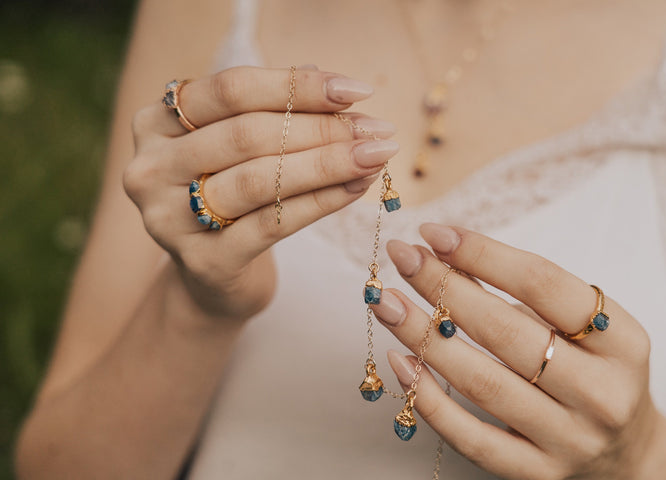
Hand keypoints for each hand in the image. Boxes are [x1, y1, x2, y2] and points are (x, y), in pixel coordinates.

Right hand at [124, 65, 396, 319]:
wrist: (213, 277)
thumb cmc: (233, 200)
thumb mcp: (242, 149)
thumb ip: (275, 114)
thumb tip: (338, 90)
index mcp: (156, 122)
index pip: (232, 90)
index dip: (298, 86)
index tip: (358, 92)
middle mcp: (151, 167)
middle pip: (248, 134)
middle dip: (322, 129)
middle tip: (376, 131)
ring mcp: (169, 218)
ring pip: (259, 179)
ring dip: (328, 164)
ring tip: (375, 157)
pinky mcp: (202, 261)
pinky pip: (272, 224)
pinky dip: (321, 203)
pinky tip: (356, 189)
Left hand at [371, 223, 664, 479]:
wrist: (628, 454)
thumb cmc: (593, 371)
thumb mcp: (578, 326)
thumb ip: (521, 292)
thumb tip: (445, 255)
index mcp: (621, 341)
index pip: (542, 284)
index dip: (483, 253)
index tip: (435, 233)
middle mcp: (600, 392)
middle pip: (505, 331)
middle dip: (443, 287)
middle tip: (401, 257)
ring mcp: (568, 438)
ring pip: (481, 382)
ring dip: (424, 336)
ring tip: (386, 302)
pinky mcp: (537, 473)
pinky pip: (472, 438)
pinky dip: (431, 399)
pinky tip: (400, 361)